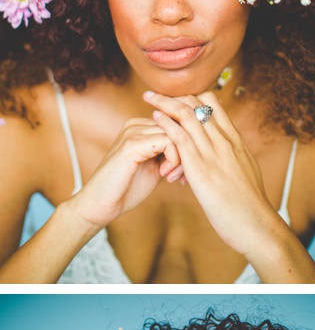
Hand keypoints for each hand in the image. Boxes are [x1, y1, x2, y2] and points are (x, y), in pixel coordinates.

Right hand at [66, 115, 181, 229]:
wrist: (102, 205)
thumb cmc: (129, 188)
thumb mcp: (156, 165)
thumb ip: (171, 151)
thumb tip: (197, 143)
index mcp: (140, 126)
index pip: (177, 124)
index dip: (186, 145)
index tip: (183, 169)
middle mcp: (135, 124)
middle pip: (179, 127)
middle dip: (187, 152)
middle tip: (180, 175)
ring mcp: (133, 132)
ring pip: (178, 133)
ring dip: (182, 158)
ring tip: (171, 176)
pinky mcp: (132, 144)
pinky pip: (170, 141)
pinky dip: (174, 160)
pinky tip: (165, 175)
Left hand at [142, 91, 281, 260]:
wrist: (255, 222)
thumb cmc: (249, 203)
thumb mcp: (244, 172)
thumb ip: (233, 159)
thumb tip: (226, 156)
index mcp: (236, 141)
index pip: (215, 106)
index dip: (193, 97)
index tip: (176, 97)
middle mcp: (226, 140)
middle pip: (200, 104)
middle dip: (176, 95)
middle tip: (156, 93)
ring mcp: (214, 151)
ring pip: (188, 114)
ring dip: (165, 102)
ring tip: (148, 97)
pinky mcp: (201, 166)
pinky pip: (181, 135)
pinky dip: (166, 123)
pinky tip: (154, 118)